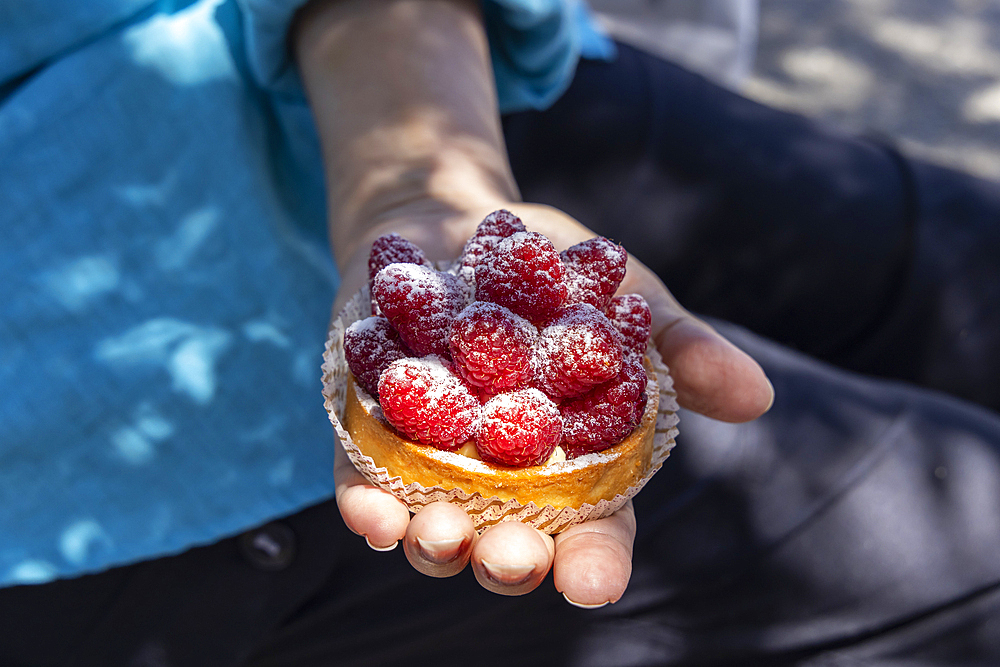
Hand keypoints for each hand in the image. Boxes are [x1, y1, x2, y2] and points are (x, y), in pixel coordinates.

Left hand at [331, 203, 773, 605]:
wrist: (453, 219)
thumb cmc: (552, 271)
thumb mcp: (621, 298)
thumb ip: (680, 349)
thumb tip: (758, 397)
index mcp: (573, 464)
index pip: (591, 530)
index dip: (594, 562)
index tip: (593, 584)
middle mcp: (503, 479)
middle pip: (511, 544)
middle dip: (510, 562)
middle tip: (511, 558)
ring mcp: (434, 464)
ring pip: (435, 531)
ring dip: (435, 544)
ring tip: (441, 532)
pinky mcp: (372, 436)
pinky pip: (363, 485)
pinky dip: (364, 504)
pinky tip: (367, 510)